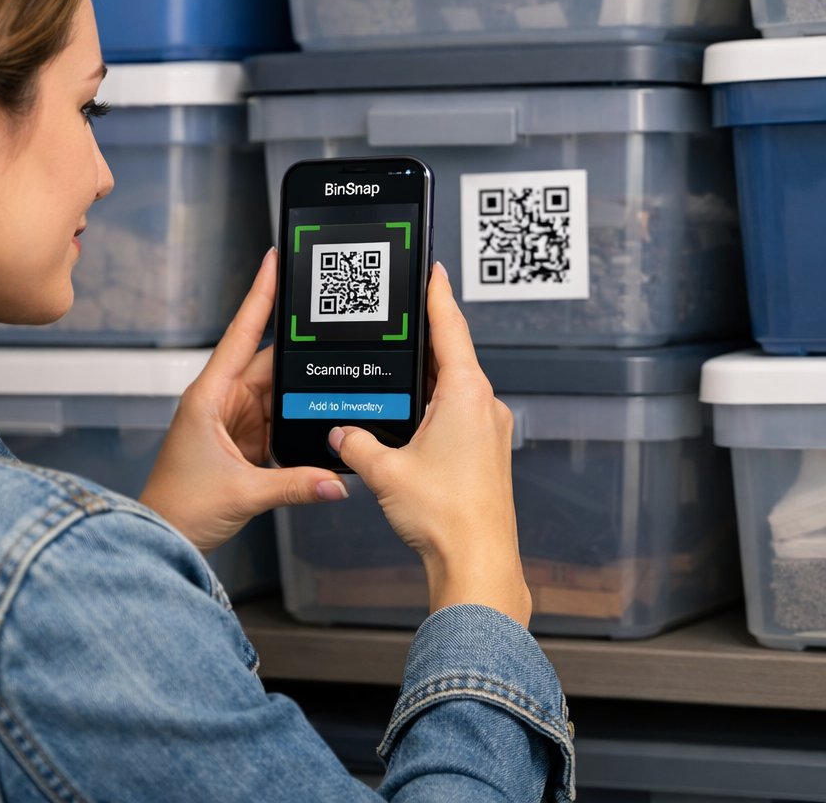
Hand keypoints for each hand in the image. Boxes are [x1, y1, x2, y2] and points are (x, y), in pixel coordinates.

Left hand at [139, 249, 348, 554]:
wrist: (164, 537)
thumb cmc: (178, 507)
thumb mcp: (242, 493)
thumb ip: (295, 485)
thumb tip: (335, 481)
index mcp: (209, 396)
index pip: (240, 334)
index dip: (259, 296)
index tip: (275, 262)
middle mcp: (222, 401)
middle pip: (268, 361)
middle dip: (299, 349)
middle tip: (334, 327)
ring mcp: (235, 419)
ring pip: (278, 390)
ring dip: (301, 390)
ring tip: (336, 377)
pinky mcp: (246, 439)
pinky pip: (279, 417)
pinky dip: (299, 417)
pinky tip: (319, 415)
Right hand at [329, 263, 531, 626]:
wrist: (477, 562)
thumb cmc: (448, 516)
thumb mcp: (385, 471)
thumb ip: (357, 443)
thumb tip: (342, 433)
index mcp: (466, 394)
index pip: (450, 328)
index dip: (438, 295)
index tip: (432, 270)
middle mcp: (485, 405)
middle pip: (453, 354)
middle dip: (426, 337)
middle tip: (403, 318)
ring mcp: (490, 429)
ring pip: (456, 386)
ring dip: (430, 376)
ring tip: (399, 369)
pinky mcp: (487, 451)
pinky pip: (461, 412)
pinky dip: (437, 404)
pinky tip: (413, 419)